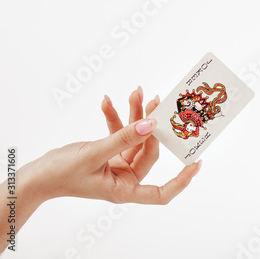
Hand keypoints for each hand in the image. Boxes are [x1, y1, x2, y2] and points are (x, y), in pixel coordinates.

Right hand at [20, 87, 201, 204]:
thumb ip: (124, 138)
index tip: (197, 163)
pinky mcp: (109, 153)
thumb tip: (152, 124)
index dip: (181, 181)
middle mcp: (125, 178)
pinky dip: (114, 118)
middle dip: (151, 124)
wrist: (37, 174)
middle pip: (148, 150)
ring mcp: (118, 164)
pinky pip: (118, 134)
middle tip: (155, 100)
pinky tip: (107, 102)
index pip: (161, 192)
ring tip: (136, 92)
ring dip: (134, 115)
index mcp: (125, 189)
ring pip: (135, 137)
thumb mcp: (94, 153)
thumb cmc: (61, 173)